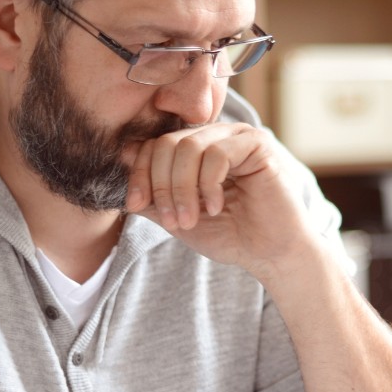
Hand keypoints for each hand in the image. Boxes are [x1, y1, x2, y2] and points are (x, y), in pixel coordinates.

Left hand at [123, 123, 317, 279]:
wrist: (270, 255)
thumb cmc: (229, 236)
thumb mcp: (176, 216)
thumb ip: (151, 192)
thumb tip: (121, 158)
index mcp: (195, 148)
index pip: (153, 145)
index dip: (138, 174)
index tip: (136, 205)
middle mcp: (215, 136)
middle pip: (167, 144)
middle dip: (161, 186)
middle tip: (172, 221)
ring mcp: (237, 136)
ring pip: (188, 148)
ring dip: (182, 190)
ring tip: (192, 219)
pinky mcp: (257, 144)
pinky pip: (216, 154)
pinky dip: (208, 185)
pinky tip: (216, 207)